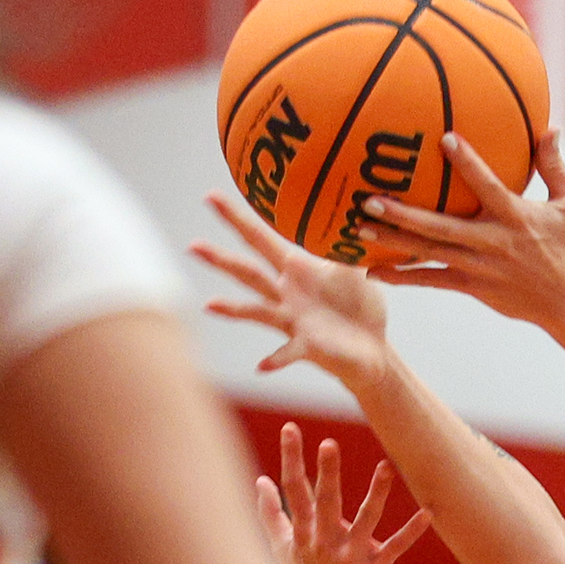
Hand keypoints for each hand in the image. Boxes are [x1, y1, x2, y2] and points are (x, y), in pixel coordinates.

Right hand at [195, 192, 404, 388]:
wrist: (372, 348)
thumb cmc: (359, 305)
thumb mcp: (353, 265)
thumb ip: (342, 237)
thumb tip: (345, 202)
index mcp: (294, 269)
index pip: (259, 238)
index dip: (236, 218)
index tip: (211, 197)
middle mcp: (285, 294)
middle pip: (247, 272)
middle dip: (220, 259)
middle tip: (192, 245)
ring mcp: (292, 321)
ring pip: (257, 311)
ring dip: (232, 310)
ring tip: (209, 305)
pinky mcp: (307, 346)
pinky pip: (288, 352)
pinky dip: (275, 359)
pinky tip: (261, 366)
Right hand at [253, 422, 430, 563]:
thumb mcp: (281, 549)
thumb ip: (270, 513)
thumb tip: (259, 481)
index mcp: (303, 533)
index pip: (295, 490)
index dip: (292, 458)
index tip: (290, 428)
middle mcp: (324, 543)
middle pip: (325, 503)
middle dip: (327, 474)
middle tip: (330, 444)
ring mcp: (349, 557)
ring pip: (364, 521)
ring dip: (376, 494)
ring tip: (386, 467)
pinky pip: (395, 548)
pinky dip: (411, 532)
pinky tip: (428, 513)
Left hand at [359, 132, 564, 334]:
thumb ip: (554, 166)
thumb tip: (550, 126)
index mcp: (516, 217)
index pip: (488, 185)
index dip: (468, 163)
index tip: (444, 138)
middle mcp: (493, 242)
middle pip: (441, 227)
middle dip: (404, 213)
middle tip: (370, 198)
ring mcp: (479, 268)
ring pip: (429, 253)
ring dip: (393, 241)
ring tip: (360, 228)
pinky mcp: (472, 287)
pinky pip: (431, 280)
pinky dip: (402, 276)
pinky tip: (373, 269)